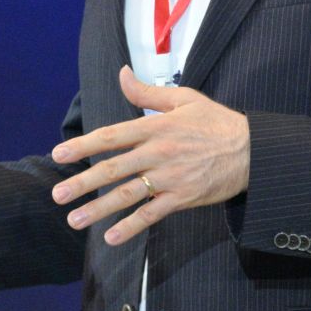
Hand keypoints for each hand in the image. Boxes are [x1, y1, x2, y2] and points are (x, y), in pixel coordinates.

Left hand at [50, 66, 248, 246]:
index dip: (83, 145)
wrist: (252, 150)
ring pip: (127, 194)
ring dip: (98, 209)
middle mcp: (159, 152)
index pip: (111, 136)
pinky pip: (152, 214)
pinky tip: (111, 237)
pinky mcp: (182, 198)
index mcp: (156, 126)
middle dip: (82, 183)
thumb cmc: (216, 122)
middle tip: (57, 195)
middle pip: (113, 169)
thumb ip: (148, 92)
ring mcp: (170, 177)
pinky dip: (131, 227)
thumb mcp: (184, 98)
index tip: (59, 154)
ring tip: (74, 220)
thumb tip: (122, 74)